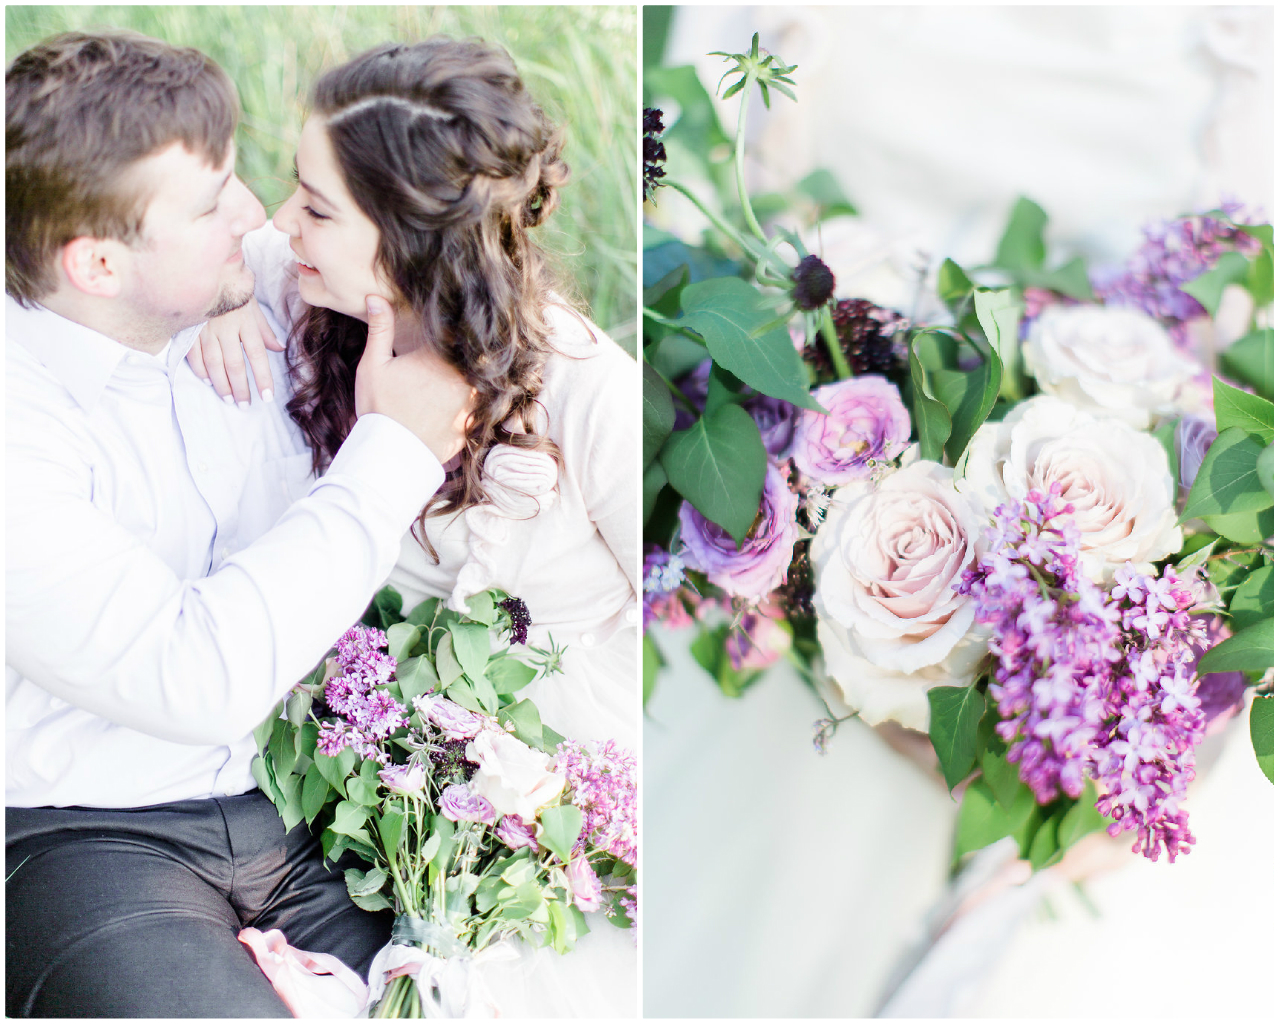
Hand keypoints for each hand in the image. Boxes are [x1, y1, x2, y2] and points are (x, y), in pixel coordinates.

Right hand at [186, 295, 283, 404]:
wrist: (205, 268)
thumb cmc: (233, 289)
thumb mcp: (252, 306)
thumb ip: (264, 329)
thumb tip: (280, 348)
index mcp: (245, 322)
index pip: (257, 355)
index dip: (263, 377)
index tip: (267, 396)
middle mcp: (226, 327)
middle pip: (235, 364)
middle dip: (241, 388)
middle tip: (244, 405)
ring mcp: (205, 328)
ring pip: (214, 363)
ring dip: (222, 384)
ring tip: (228, 398)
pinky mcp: (188, 328)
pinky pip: (194, 354)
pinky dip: (201, 369)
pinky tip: (207, 381)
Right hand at [355, 296, 474, 462]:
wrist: (390, 456)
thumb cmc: (379, 408)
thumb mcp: (374, 365)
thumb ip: (380, 329)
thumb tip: (375, 296)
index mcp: (440, 358)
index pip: (457, 332)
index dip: (455, 323)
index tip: (455, 312)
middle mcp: (462, 378)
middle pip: (473, 355)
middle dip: (467, 349)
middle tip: (465, 336)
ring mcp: (471, 402)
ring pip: (480, 379)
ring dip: (473, 373)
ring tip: (466, 365)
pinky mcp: (473, 422)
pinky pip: (482, 405)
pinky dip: (477, 398)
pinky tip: (464, 397)